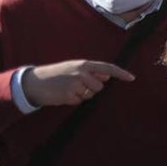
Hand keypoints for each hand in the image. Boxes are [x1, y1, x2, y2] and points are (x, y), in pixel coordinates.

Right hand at [20, 60, 135, 106]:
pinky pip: (79, 101)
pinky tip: (63, 94)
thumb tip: (106, 77)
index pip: (107, 68)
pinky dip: (73, 100)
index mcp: (84, 64)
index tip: (132, 78)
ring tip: (68, 89)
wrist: (34, 82)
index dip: (121, 73)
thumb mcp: (73, 68)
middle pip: (99, 87)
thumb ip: (90, 71)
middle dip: (91, 88)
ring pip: (90, 95)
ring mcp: (75, 84)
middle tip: (76, 85)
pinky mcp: (69, 95)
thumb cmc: (56, 74)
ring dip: (82, 95)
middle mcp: (81, 73)